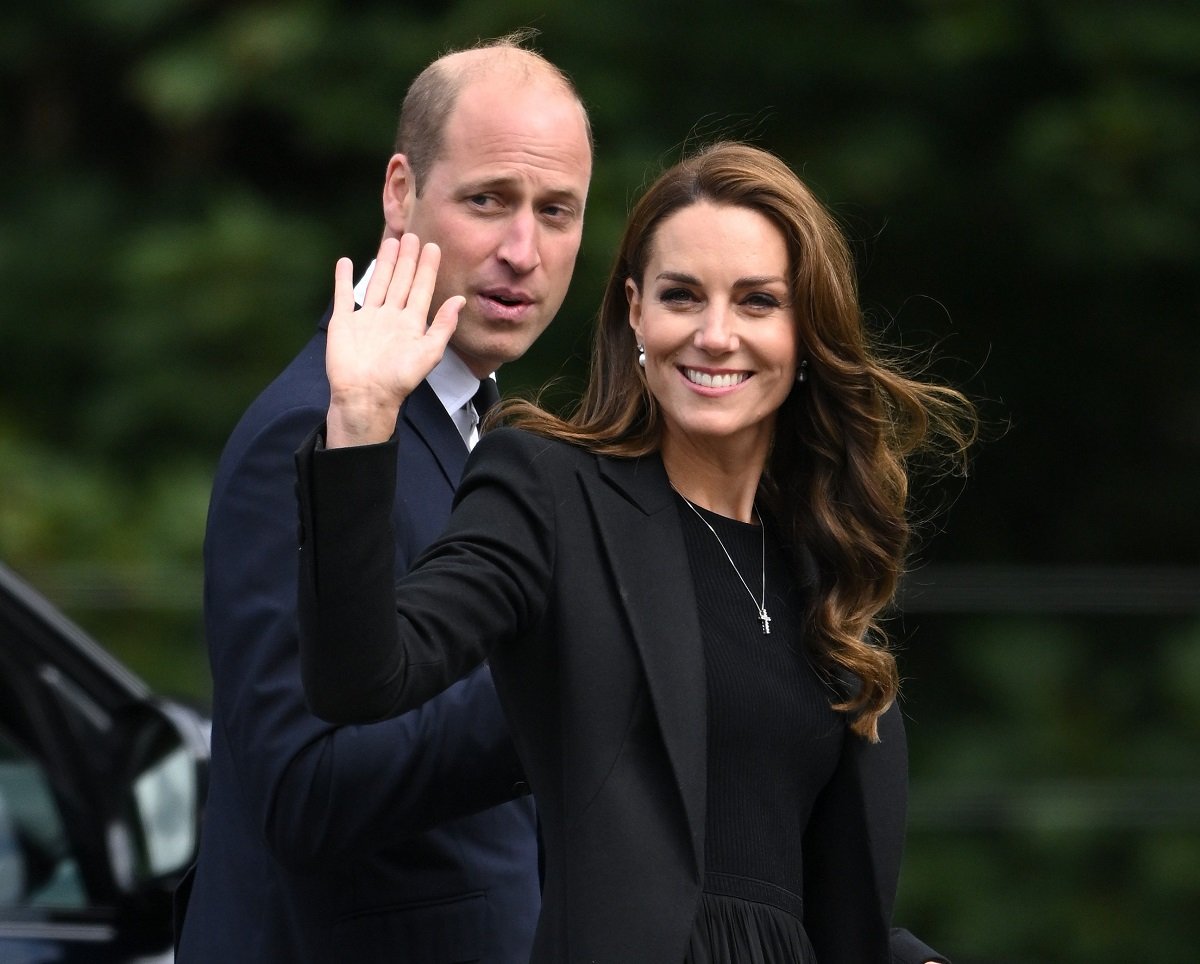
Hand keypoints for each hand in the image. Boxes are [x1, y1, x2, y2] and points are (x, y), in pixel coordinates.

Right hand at [325, 234, 463, 446]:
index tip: (433, 247)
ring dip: (383, 263)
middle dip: (407, 259)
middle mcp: (390, 317)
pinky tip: (345, 262)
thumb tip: (459, 300)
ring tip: (389, 241)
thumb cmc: (399, 379)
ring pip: (377, 283)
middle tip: (412, 235)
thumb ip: (443, 326)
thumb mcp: (429, 353)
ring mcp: (367, 318)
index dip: (428, 268)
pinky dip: (343, 279)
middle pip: (400, 281)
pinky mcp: (344, 323)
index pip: (422, 289)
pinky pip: (344, 296)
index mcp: (411, 323)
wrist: (365, 396)